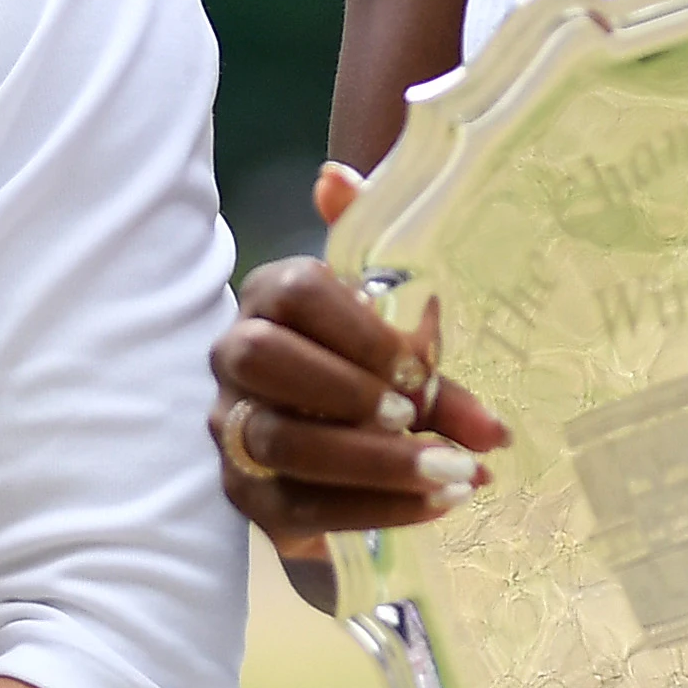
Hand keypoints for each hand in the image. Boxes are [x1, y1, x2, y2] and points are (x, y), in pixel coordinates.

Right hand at [208, 163, 512, 605]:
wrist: (346, 463)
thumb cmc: (374, 373)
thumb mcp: (395, 327)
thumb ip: (373, 259)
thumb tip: (333, 177)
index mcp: (270, 298)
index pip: (292, 291)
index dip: (356, 327)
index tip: (421, 358)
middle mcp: (235, 359)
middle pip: (261, 358)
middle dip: (343, 386)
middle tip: (414, 410)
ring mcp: (233, 431)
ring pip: (280, 441)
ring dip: (373, 460)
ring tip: (453, 472)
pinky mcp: (250, 499)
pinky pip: (301, 508)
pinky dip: (376, 509)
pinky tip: (437, 506)